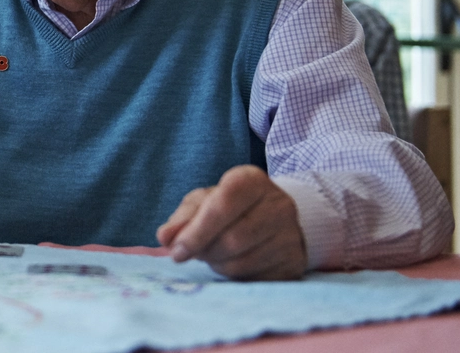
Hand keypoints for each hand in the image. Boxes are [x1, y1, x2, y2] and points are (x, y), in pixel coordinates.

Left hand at [155, 164, 306, 279]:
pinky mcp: (295, 262)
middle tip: (194, 254)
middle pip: (232, 239)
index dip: (196, 232)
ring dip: (218, 265)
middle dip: (205, 252)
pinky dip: (236, 277)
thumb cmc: (231, 207)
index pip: (222, 206)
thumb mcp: (203, 202)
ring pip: (243, 262)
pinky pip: (257, 279)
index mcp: (252, 180)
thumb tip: (164, 237)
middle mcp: (279, 205)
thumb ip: (182, 219)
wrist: (274, 218)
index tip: (176, 252)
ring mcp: (291, 235)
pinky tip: (234, 263)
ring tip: (214, 255)